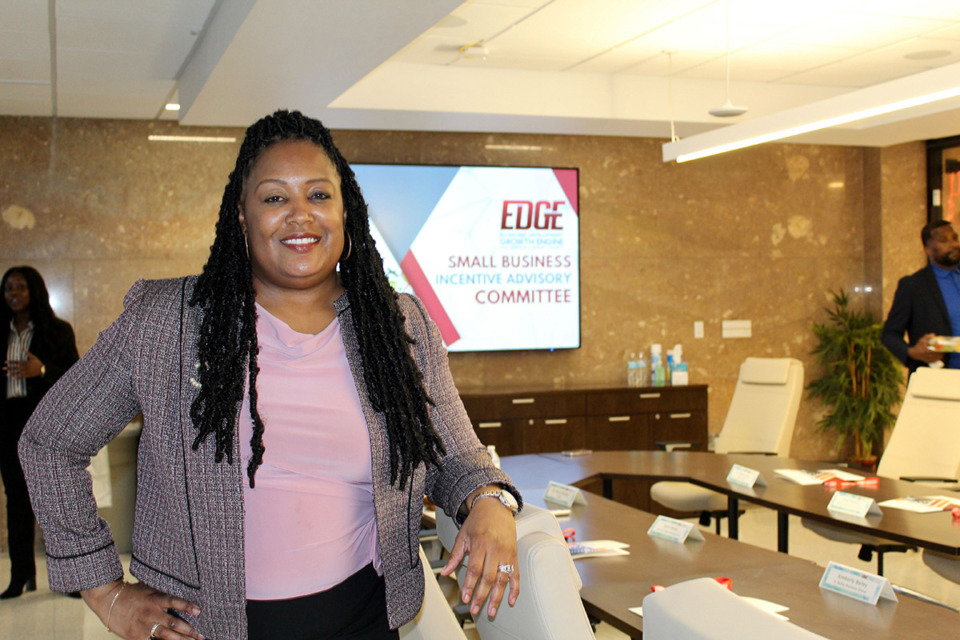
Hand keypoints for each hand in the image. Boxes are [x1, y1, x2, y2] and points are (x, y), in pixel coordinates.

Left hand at [3, 350, 42, 378]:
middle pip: (14, 367)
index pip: (15, 362)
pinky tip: (13, 378)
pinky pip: (21, 376)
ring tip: (6, 374)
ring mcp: (25, 371)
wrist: (42, 369)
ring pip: (16, 372)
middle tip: (3, 368)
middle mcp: (24, 367)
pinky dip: (17, 377)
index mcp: (24, 362)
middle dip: (8, 367)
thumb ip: (28, 353)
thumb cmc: (38, 362)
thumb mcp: (33, 357)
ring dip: (11, 373)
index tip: (5, 362)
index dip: (10, 362)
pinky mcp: (27, 375)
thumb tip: (24, 348)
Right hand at [82, 580, 203, 639]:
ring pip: (166, 636)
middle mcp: (152, 613)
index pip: (175, 602)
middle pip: (174, 623)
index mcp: (156, 599)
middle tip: (202, 635)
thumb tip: (183, 587)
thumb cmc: (131, 593)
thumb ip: (163, 592)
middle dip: (189, 631)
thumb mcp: (149, 588)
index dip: (187, 607)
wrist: (108, 600)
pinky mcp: (136, 636)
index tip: (199, 612)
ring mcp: (144, 626)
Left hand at [440, 495, 518, 617]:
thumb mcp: (463, 535)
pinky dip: (515, 588)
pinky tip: (512, 600)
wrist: (495, 506)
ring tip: (491, 611)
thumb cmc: (477, 521)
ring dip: (497, 597)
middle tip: (475, 609)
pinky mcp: (514, 554)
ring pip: (503, 578)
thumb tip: (444, 573)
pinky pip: (516, 574)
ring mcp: (506, 552)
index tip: (464, 599)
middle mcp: (495, 549)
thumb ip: (455, 555)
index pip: (475, 569)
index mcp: (480, 543)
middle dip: (481, 596)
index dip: (470, 585)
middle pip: (488, 577)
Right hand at [908, 333, 944, 362]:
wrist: (913, 353)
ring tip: (942, 354)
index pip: (936, 351)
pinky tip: (939, 357)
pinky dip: (937, 359)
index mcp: (926, 350)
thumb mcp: (922, 340)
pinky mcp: (928, 361)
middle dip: (942, 353)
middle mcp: (927, 355)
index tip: (943, 348)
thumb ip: (928, 337)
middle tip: (944, 351)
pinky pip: (935, 361)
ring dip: (940, 356)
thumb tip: (933, 334)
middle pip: (938, 355)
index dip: (941, 350)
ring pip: (937, 358)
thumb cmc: (918, 346)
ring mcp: (928, 359)